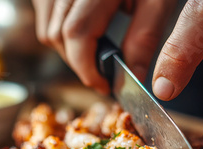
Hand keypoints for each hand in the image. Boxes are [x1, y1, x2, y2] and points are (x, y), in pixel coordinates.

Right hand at [32, 0, 176, 93]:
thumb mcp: (158, 0)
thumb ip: (144, 37)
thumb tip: (132, 75)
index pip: (76, 34)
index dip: (86, 67)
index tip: (103, 85)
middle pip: (56, 35)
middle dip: (78, 63)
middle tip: (101, 73)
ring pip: (47, 28)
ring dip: (68, 49)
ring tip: (94, 51)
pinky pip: (44, 12)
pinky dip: (59, 29)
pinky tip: (82, 29)